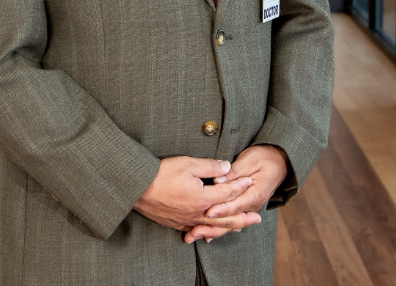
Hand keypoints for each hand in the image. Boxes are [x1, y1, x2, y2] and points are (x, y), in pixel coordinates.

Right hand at [133, 156, 254, 234]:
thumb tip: (227, 168)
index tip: (250, 181)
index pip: (227, 193)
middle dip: (243, 216)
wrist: (137, 188)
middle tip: (257, 218)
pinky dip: (209, 231)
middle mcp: (197, 213)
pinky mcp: (176, 223)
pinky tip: (211, 231)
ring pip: (213, 227)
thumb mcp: (188, 164)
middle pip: (225, 217)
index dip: (240, 186)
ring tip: (240, 227)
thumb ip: (210, 166)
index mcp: (202, 198)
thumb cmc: (161, 174)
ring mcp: (186, 220)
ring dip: (228, 226)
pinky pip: (197, 230)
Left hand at [185, 145, 288, 243]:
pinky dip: (217, 228)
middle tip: (194, 230)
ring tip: (194, 235)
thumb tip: (219, 179)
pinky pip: (230, 221)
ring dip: (211, 230)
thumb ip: (235, 171)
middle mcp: (252, 205)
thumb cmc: (264, 158)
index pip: (236, 204)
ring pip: (229, 224)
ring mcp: (248, 208)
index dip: (222, 209)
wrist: (280, 163)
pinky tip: (205, 236)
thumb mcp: (251, 160)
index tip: (208, 211)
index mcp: (256, 194)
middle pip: (230, 219)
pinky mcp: (244, 207)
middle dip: (211, 225)